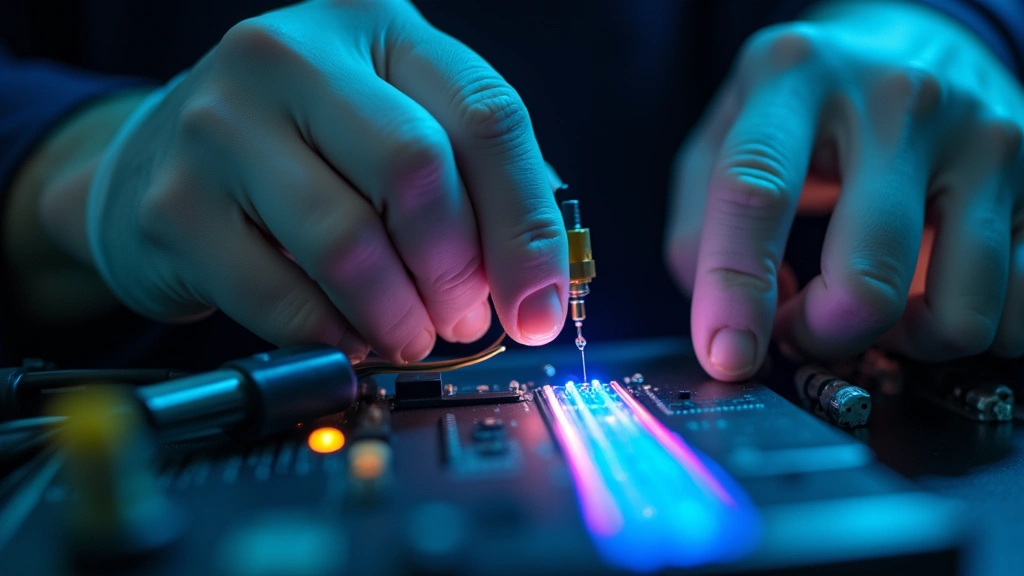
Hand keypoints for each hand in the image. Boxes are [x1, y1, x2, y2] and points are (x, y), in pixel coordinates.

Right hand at [82, 0, 567, 363]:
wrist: (158, 155)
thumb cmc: (302, 145)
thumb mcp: (392, 122)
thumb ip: (474, 181)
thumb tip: (546, 280)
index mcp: (373, 25)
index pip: (485, 116)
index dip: (526, 226)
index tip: (541, 305)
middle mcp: (290, 54)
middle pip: (417, 172)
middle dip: (458, 272)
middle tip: (464, 319)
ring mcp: (219, 124)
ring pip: (350, 242)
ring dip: (399, 317)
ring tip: (409, 333)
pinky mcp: (174, 205)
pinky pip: (284, 299)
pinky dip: (333, 337)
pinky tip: (346, 336)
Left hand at [665, 0, 1023, 379]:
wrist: (914, 42)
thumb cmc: (803, 106)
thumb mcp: (720, 137)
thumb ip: (699, 229)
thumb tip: (737, 324)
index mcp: (794, 80)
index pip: (756, 193)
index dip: (734, 291)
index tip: (728, 355)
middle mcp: (898, 101)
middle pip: (865, 276)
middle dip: (823, 334)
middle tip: (802, 323)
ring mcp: (981, 137)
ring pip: (958, 310)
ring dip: (901, 341)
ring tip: (870, 304)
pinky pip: (1019, 310)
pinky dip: (963, 327)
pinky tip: (930, 293)